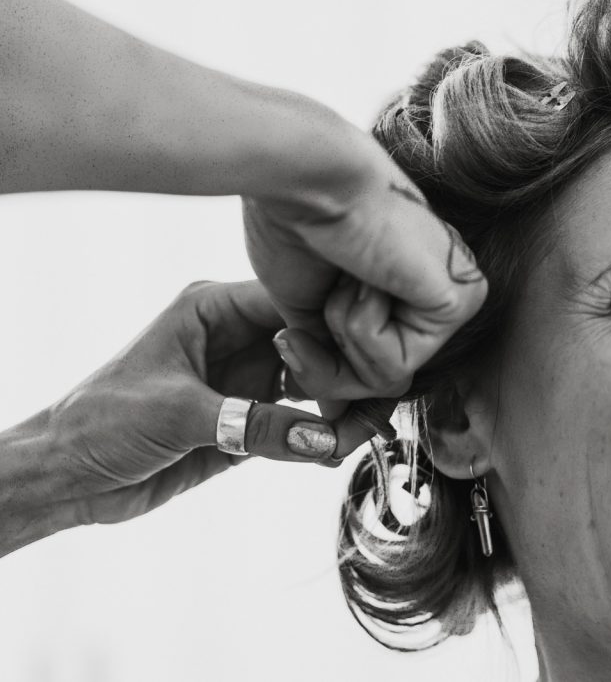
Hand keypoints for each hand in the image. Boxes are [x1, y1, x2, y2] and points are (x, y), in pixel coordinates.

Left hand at [38, 281, 371, 526]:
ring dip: (339, 409)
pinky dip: (322, 437)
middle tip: (373, 405)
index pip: (291, 304)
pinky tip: (335, 450)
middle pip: (314, 345)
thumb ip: (253, 424)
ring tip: (361, 433)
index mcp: (214, 311)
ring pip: (315, 386)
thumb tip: (323, 438)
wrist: (67, 476)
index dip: (333, 326)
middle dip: (345, 373)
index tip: (368, 357)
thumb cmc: (101, 423)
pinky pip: (300, 424)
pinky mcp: (248, 421)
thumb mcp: (178, 414)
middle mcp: (237, 339)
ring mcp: (246, 381)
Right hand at [241, 115, 486, 418]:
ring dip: (344, 333)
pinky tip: (365, 274)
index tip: (295, 337)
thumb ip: (328, 359)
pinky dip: (361, 326)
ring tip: (346, 272)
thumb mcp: (308, 311)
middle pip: (382, 381)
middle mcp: (441, 294)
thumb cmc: (295, 226)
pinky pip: (395, 365)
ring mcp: (456, 298)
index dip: (327, 370)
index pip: (376, 369)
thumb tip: (333, 414)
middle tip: (322, 295)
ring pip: (386, 379)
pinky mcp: (459, 301)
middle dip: (329, 359)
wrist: (301, 179)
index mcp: (409, 290)